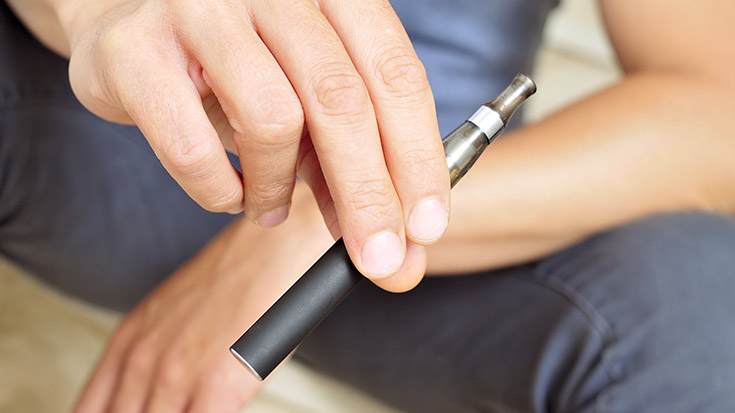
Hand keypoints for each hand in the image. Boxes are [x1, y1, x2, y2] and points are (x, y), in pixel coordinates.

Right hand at [58, 0, 449, 285]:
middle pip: (341, 101)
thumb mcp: (304, 98)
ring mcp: (201, 10)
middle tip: (378, 259)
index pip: (395, 75)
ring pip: (272, 121)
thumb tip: (398, 252)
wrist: (123, 19)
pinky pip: (193, 147)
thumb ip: (351, 163)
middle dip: (368, 195)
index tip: (427, 226)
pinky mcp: (136, 51)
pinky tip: (229, 194)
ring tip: (270, 205)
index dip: (418, 156)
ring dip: (279, 188)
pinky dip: (220, 193)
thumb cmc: (233, 64)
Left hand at [74, 185, 336, 411]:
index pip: (91, 409)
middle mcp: (142, 360)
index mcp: (128, 342)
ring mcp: (175, 376)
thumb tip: (160, 392)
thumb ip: (157, 353)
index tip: (134, 412)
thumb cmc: (236, 274)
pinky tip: (219, 409)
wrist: (272, 247)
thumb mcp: (175, 310)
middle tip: (175, 406)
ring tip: (201, 404)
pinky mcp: (215, 389)